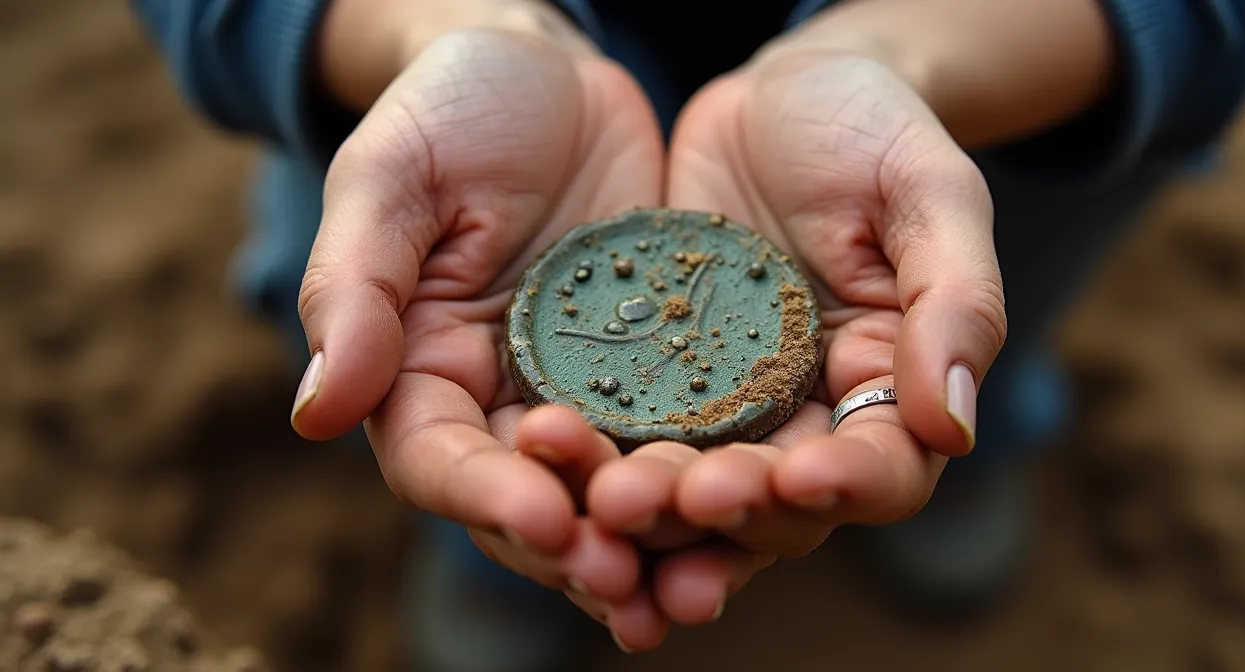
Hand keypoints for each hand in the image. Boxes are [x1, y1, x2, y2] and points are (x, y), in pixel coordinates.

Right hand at [290, 27, 666, 630]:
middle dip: (580, 546)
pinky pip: (690, 435)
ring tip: (699, 584)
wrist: (549, 71)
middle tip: (630, 580)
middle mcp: (506, 404)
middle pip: (535, 502)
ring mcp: (591, 393)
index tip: (544, 516)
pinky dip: (717, 479)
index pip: (441, 461)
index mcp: (424, 375)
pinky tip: (762, 511)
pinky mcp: (664, 370)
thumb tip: (315, 414)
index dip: (488, 496)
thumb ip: (355, 290)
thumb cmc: (451, 112)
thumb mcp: (391, 181)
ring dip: (654, 541)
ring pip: (617, 490)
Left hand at [588, 47, 1007, 594]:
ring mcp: (722, 407)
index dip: (847, 484)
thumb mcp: (928, 194)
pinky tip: (555, 467)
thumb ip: (955, 304)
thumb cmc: (870, 131)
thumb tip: (951, 430)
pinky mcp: (653, 381)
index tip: (800, 475)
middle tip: (676, 498)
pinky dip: (594, 463)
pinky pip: (623, 433)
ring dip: (653, 511)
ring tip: (604, 504)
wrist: (772, 96)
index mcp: (884, 389)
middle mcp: (804, 419)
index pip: (882, 469)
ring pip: (692, 487)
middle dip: (730, 512)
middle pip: (776, 505)